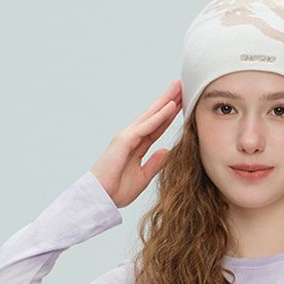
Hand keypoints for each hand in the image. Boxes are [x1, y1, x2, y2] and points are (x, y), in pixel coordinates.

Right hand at [90, 79, 182, 207]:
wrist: (102, 197)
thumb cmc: (117, 189)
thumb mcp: (143, 177)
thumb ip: (155, 163)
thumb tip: (167, 150)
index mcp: (136, 146)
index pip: (156, 126)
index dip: (168, 115)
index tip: (181, 104)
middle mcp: (131, 137)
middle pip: (154, 115)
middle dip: (167, 101)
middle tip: (181, 86)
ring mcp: (127, 136)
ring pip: (151, 116)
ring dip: (165, 101)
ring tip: (178, 88)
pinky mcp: (125, 140)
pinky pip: (146, 126)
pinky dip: (159, 116)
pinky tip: (171, 106)